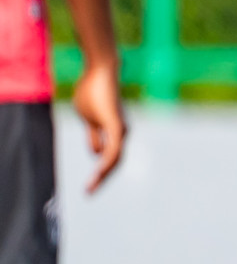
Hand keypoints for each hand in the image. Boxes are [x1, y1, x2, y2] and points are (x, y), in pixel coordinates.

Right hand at [73, 61, 125, 193]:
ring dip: (104, 174)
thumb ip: (94, 135)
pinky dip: (107, 161)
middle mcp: (121, 133)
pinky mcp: (116, 124)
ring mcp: (120, 129)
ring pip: (115, 158)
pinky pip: (114, 148)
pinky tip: (100, 171)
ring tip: (92, 187)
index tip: (89, 186)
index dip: (100, 173)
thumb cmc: (93, 91)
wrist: (101, 70)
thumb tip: (95, 153)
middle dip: (103, 179)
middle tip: (89, 193)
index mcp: (114, 132)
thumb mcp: (89, 118)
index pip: (110, 158)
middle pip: (114, 162)